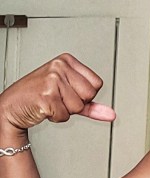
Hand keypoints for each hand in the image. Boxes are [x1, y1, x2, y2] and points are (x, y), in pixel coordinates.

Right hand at [0, 53, 114, 133]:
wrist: (11, 107)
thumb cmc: (38, 97)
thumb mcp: (67, 95)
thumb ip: (91, 105)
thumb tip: (111, 114)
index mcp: (66, 60)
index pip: (96, 84)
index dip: (84, 95)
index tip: (67, 92)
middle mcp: (59, 67)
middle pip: (89, 95)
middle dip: (75, 104)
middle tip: (57, 98)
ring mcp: (52, 80)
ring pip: (78, 107)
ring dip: (65, 111)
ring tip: (49, 102)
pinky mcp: (46, 96)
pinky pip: (65, 115)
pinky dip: (55, 117)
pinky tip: (43, 108)